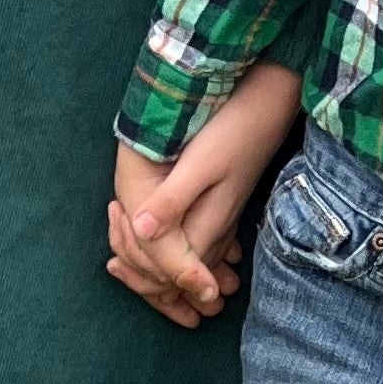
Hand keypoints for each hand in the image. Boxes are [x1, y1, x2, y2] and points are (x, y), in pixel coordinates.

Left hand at [107, 67, 301, 326]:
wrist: (269, 106)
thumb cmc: (233, 129)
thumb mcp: (200, 163)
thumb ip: (173, 200)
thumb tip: (140, 230)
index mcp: (207, 224)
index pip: (171, 272)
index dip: (141, 274)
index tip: (113, 265)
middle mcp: (216, 229)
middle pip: (180, 274)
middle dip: (145, 276)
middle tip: (112, 265)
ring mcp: (222, 219)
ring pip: (188, 261)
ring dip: (157, 266)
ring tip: (123, 256)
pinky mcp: (222, 206)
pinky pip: (196, 243)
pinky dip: (171, 249)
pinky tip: (150, 234)